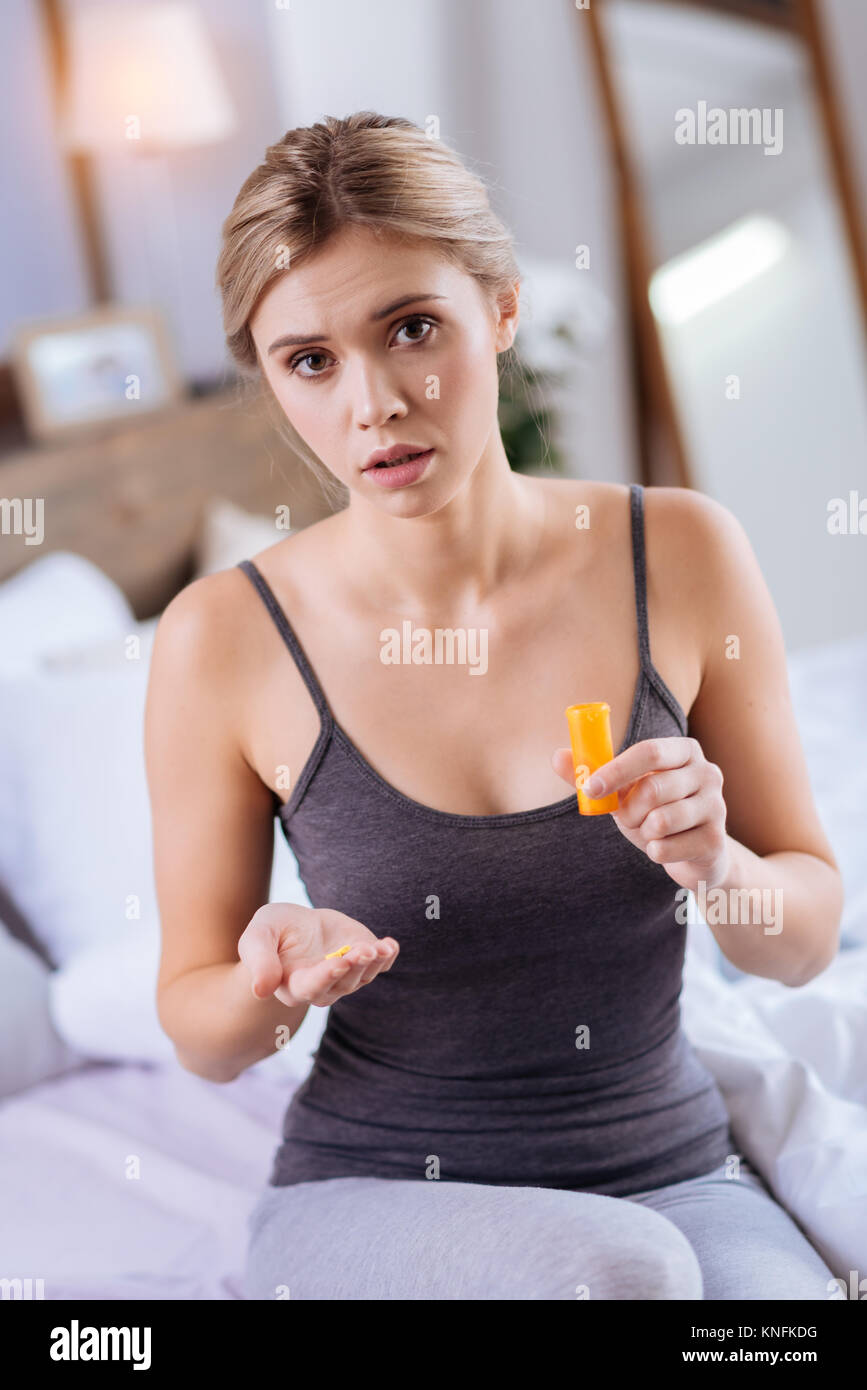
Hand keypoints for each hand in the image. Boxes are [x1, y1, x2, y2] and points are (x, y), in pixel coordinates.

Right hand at [238, 902, 398, 1008]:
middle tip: (364, 950)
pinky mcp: (363, 962)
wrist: (297, 923)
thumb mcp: (258, 935)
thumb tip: (261, 990)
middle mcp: (323, 987)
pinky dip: (387, 956)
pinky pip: (380, 965)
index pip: (312, 986)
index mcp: (294, 985)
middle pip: (342, 982)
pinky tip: (390, 945)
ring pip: (363, 975)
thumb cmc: (273, 930)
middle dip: (354, 966)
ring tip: (380, 946)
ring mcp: (346, 977)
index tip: (340, 961)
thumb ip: (258, 960)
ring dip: (373, 961)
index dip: (326, 976)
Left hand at [552, 735, 729, 892]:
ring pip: (661, 820)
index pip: (649, 751)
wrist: (694, 854)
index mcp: (684, 751)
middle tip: (625, 818)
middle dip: (628, 810)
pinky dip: (655, 852)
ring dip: (642, 831)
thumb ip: (592, 774)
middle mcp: (708, 773)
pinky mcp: (717, 840)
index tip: (589, 788)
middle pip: (653, 788)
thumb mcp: (624, 791)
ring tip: (649, 831)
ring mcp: (717, 806)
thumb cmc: (654, 813)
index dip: (616, 770)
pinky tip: (664, 849)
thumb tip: (556, 756)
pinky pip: (668, 848)